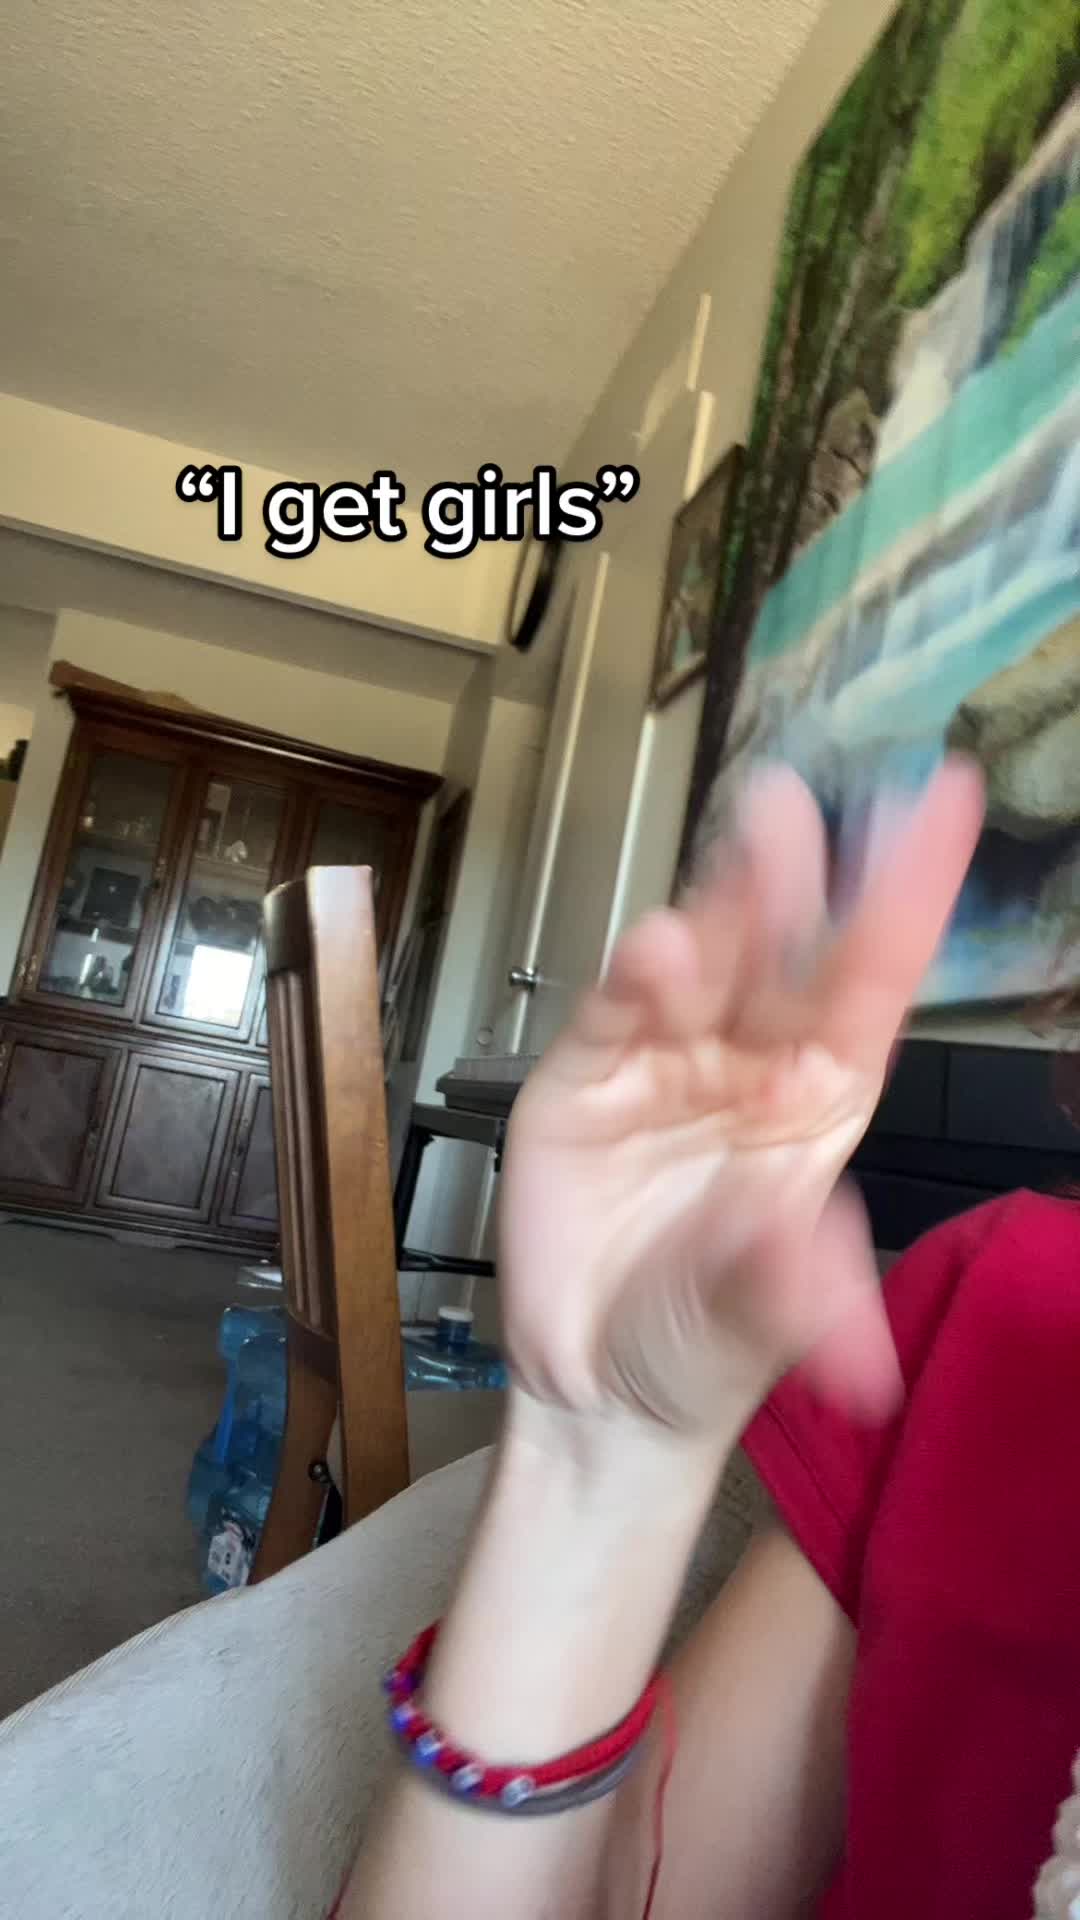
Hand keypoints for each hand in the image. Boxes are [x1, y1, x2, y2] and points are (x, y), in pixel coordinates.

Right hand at [498, 758, 983, 1437]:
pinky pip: (613, 1017)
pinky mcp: (584, 1082)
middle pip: (783, 952)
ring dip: (726, 904)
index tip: (940, 801)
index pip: (870, 980)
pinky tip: (657, 953)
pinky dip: (634, 980)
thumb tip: (802, 1240)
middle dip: (800, 876)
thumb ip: (788, 1284)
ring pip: (702, 965)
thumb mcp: (763, 1327)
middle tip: (808, 805)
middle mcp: (747, 1065)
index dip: (907, 893)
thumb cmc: (704, 1343)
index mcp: (819, 1100)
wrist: (597, 1397)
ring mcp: (664, 1066)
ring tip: (753, 843)